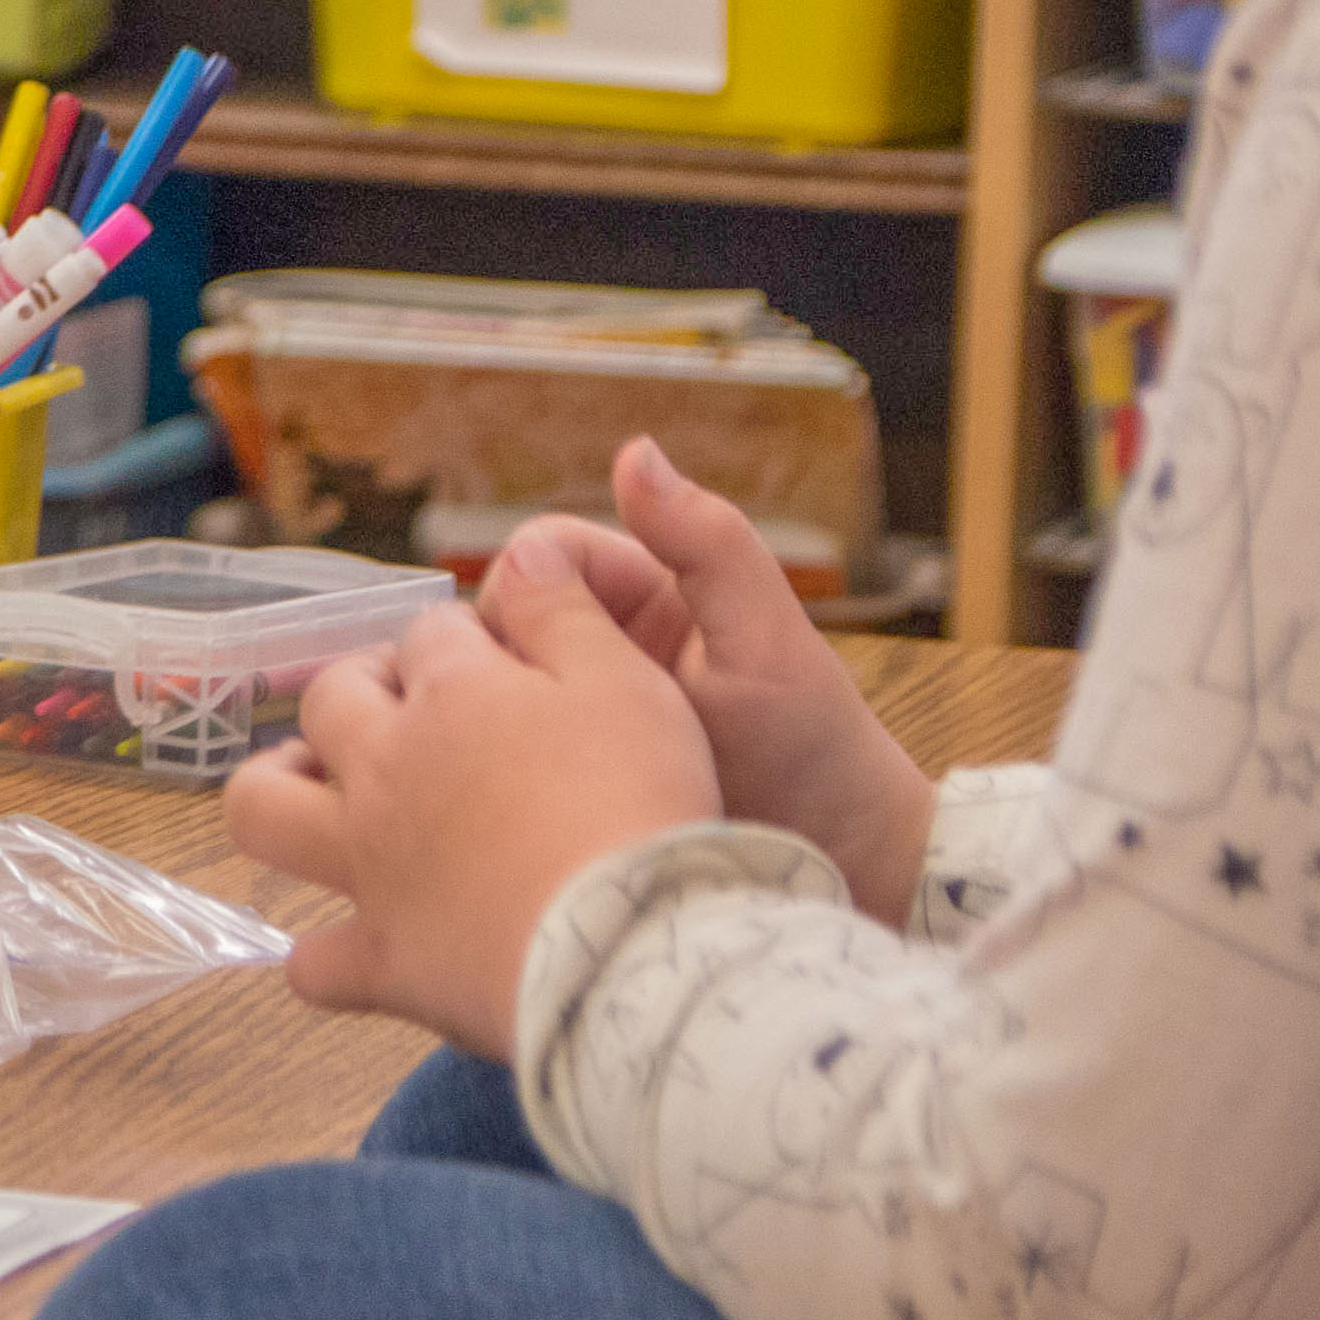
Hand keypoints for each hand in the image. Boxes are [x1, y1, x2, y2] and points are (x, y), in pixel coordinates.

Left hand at [220, 541, 718, 1062]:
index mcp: (454, 694)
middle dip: (359, 688)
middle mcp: (390, 770)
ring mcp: (370, 867)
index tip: (495, 658)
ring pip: (265, 810)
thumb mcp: (627, 681)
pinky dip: (323, 957)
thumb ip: (564, 609)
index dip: (461, 639)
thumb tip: (525, 547)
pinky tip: (348, 948)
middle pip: (332, 699)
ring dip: (277, 789)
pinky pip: (315, 965)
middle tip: (404, 708)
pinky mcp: (382, 962)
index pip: (432, 632)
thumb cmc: (639, 805)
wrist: (631, 950)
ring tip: (313, 789)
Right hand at [519, 436, 939, 923]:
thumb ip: (708, 544)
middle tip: (521, 725)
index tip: (540, 652)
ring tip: (502, 769)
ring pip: (488, 691)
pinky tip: (495, 800)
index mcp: (638, 595)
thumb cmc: (813, 748)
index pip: (536, 557)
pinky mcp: (559, 783)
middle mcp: (599, 649)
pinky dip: (487, 769)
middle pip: (499, 623)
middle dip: (498, 662)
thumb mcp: (765, 639)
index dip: (523, 590)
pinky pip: (498, 758)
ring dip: (484, 721)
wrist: (836, 870)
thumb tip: (634, 449)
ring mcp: (578, 719)